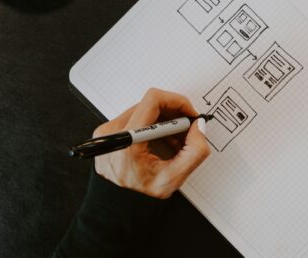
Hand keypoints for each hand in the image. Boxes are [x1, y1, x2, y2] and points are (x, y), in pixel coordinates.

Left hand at [93, 88, 210, 198]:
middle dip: (175, 114)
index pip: (153, 101)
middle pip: (150, 104)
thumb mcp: (174, 179)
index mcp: (127, 142)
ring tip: (175, 141)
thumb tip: (199, 126)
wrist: (118, 207)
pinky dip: (154, 126)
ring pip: (144, 110)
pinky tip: (163, 142)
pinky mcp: (109, 132)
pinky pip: (136, 118)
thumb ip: (195, 151)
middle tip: (187, 129)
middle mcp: (113, 132)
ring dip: (166, 122)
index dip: (177, 102)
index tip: (190, 113)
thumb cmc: (140, 197)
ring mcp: (108, 131)